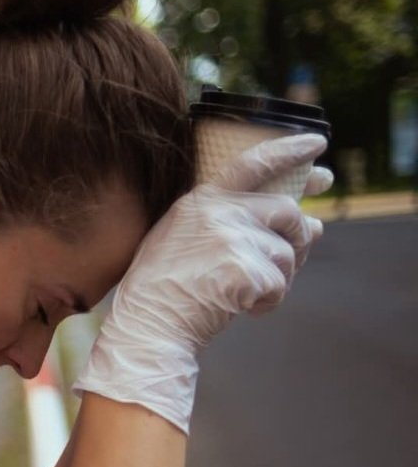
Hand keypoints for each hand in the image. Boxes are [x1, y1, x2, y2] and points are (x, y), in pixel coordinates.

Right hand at [73, 134, 328, 433]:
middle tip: (293, 255)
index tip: (316, 143)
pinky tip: (238, 308)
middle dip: (299, 235)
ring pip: (286, 254)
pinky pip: (278, 286)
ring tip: (242, 292)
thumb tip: (315, 223)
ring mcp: (231, 240)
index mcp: (201, 200)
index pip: (253, 163)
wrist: (149, 323)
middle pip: (287, 210)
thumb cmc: (166, 284)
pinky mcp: (244, 271)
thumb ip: (243, 224)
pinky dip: (266, 303)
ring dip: (277, 278)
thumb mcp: (189, 239)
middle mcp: (218, 212)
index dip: (289, 150)